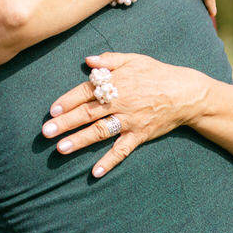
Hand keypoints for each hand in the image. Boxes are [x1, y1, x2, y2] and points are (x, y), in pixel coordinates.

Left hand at [41, 52, 208, 176]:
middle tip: (46, 132)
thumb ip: (110, 60)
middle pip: (88, 113)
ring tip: (61, 149)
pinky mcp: (140, 135)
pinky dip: (109, 162)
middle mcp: (120, 103)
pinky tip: (95, 173)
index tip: (52, 110)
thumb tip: (88, 60)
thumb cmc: (158, 73)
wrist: (187, 93)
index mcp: (116, 83)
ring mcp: (130, 121)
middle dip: (65, 123)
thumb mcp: (135, 60)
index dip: (68, 101)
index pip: (86, 92)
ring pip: (100, 132)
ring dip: (80, 141)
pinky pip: (122, 150)